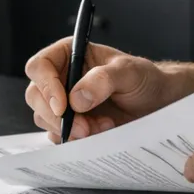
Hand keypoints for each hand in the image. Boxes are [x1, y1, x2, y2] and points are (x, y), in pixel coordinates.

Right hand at [24, 38, 177, 142]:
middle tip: (84, 127)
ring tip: (103, 126)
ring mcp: (64, 102)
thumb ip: (103, 80)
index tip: (63, 106)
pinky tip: (101, 132)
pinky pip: (59, 135)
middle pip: (36, 96)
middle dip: (57, 116)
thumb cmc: (144, 79)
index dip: (46, 85)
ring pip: (45, 118)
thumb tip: (76, 98)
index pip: (40, 66)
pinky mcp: (70, 123)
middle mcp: (62, 77)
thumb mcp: (129, 72)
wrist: (157, 103)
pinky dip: (76, 139)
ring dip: (70, 128)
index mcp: (70, 54)